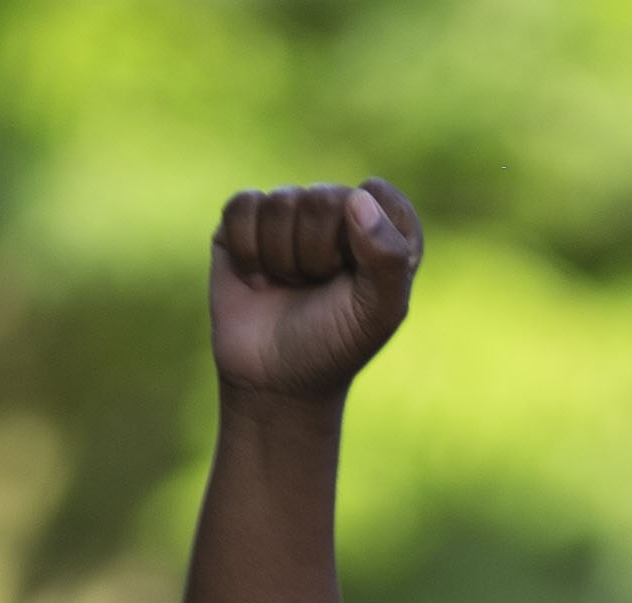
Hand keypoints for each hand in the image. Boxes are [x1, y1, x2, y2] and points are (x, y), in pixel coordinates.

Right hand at [209, 179, 421, 402]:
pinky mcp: (245, 219)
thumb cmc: (334, 344)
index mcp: (383, 227)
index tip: (358, 279)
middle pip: (323, 198)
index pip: (379, 195)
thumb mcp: (379, 312)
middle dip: (316, 254)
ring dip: (282, 258)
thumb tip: (358, 198)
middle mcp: (337, 211)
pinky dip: (248, 250)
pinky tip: (257, 277)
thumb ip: (388, 257)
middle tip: (316, 287)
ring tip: (288, 285)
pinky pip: (243, 206)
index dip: (366, 237)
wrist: (273, 379)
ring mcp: (289, 212)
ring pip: (281, 202)